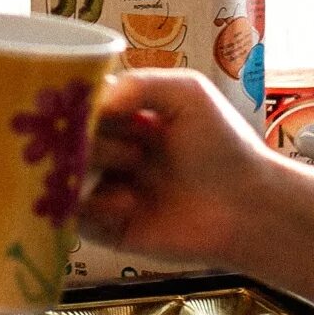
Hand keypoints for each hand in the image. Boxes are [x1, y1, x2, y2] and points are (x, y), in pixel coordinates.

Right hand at [78, 69, 282, 267]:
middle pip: (65, 141)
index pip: (77, 106)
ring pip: (62, 177)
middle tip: (130, 144)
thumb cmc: (224, 145)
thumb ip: (138, 84)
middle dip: (87, 137)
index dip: (74, 105)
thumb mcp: (187, 93)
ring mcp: (107, 191)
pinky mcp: (109, 229)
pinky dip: (94, 208)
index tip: (75, 106)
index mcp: (123, 120)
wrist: (251, 205)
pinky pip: (76, 219)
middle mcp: (110, 153)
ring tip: (130, 166)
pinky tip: (128, 203)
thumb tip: (91, 104)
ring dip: (88, 169)